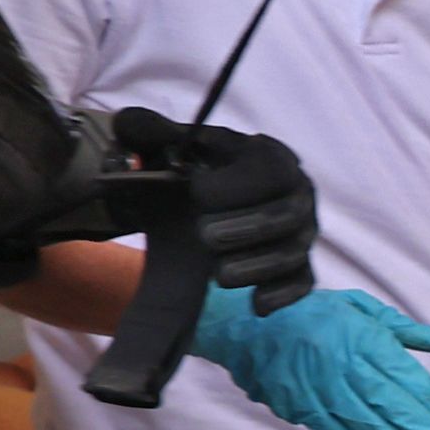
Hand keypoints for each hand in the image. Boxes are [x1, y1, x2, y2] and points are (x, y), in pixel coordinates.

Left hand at [111, 110, 319, 303]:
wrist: (199, 204)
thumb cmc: (190, 172)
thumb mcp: (171, 148)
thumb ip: (149, 132)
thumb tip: (127, 124)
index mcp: (271, 158)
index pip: (271, 172)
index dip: (237, 186)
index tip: (197, 194)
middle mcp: (296, 193)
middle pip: (287, 215)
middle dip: (247, 229)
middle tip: (204, 238)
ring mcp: (300, 232)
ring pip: (293, 253)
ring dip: (257, 267)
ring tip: (218, 277)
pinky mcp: (298, 264)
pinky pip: (302, 281)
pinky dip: (282, 294)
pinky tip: (256, 305)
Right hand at [192, 281, 429, 429]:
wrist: (247, 323)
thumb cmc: (311, 311)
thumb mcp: (359, 306)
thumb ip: (402, 329)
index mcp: (360, 337)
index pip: (405, 375)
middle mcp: (342, 365)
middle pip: (389, 404)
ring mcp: (319, 389)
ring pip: (365, 424)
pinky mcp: (299, 406)